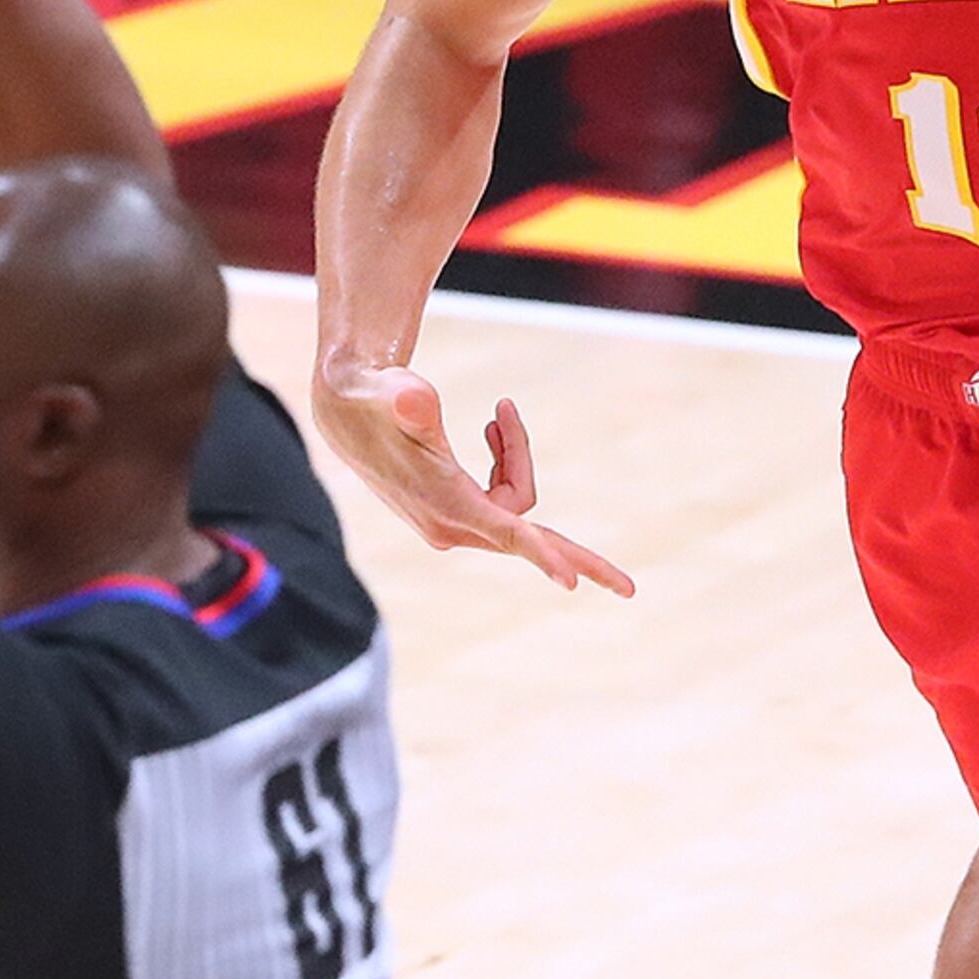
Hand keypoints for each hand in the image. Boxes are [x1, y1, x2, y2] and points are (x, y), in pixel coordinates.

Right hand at [308, 362, 634, 596]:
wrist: (348, 412)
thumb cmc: (369, 398)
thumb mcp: (385, 390)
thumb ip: (404, 399)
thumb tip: (418, 402)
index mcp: (443, 503)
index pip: (503, 531)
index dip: (540, 554)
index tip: (572, 582)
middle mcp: (450, 523)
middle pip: (528, 539)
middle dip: (577, 558)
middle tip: (629, 588)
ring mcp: (455, 523)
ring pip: (517, 502)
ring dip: (517, 454)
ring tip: (500, 412)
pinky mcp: (458, 512)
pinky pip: (504, 495)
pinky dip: (508, 459)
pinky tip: (493, 427)